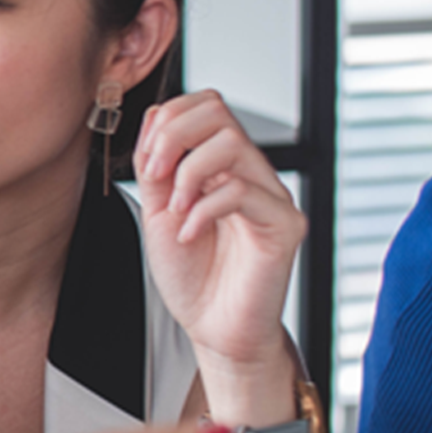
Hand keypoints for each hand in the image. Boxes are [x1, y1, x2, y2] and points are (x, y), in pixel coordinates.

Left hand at [133, 90, 306, 425]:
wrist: (213, 327)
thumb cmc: (191, 274)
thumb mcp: (158, 210)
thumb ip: (157, 165)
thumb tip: (156, 118)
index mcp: (221, 164)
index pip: (204, 105)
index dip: (168, 120)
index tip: (147, 164)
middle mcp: (251, 172)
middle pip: (219, 110)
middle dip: (173, 136)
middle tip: (156, 177)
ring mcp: (271, 195)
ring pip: (232, 143)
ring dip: (188, 173)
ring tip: (175, 210)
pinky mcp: (284, 225)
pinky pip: (243, 191)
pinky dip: (203, 209)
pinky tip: (189, 235)